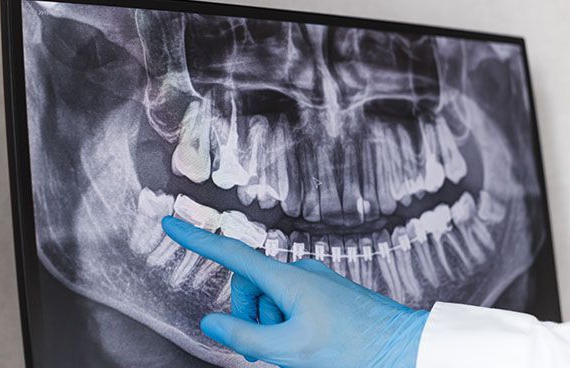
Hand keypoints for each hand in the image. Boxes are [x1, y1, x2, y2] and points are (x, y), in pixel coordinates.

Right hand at [162, 216, 428, 367]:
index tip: (171, 223)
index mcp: (287, 278)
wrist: (403, 347)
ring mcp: (314, 279)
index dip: (196, 239)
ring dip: (270, 324)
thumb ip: (244, 336)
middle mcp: (300, 271)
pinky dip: (285, 321)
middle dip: (249, 316)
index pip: (230, 253)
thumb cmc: (353, 348)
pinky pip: (290, 300)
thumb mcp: (290, 350)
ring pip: (270, 297)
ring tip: (293, 350)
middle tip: (267, 350)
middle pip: (250, 286)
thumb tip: (211, 321)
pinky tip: (305, 342)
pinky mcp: (325, 291)